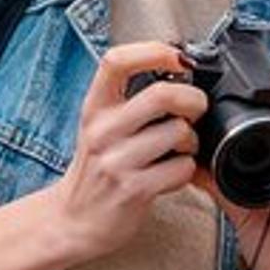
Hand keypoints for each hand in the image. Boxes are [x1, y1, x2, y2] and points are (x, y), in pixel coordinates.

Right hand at [47, 42, 212, 263]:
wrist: (74, 219)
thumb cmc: (96, 168)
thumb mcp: (99, 125)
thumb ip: (128, 100)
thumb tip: (176, 69)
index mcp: (94, 107)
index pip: (116, 61)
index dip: (153, 51)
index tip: (178, 58)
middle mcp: (102, 130)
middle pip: (162, 95)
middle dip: (193, 99)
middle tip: (196, 109)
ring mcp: (116, 161)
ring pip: (178, 132)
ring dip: (191, 140)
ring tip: (181, 149)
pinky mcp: (134, 190)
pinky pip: (181, 168)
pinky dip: (187, 169)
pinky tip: (172, 173)